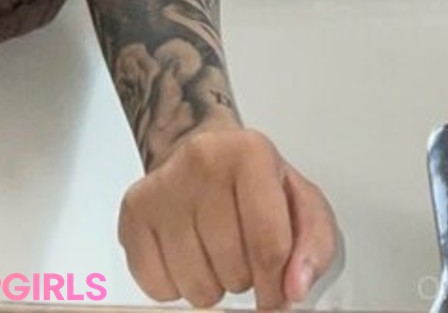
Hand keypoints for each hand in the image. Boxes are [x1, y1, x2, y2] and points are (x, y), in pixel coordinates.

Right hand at [119, 117, 340, 308]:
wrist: (205, 151)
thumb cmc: (257, 184)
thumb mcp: (303, 204)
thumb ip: (314, 246)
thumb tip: (294, 290)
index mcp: (250, 153)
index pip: (269, 245)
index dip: (276, 286)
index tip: (276, 295)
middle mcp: (202, 161)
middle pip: (232, 269)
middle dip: (244, 277)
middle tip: (243, 252)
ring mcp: (162, 187)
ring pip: (195, 286)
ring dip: (212, 284)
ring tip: (216, 252)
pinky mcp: (133, 212)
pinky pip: (158, 289)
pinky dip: (177, 287)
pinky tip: (188, 254)